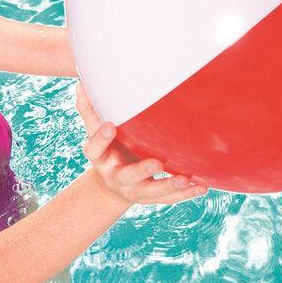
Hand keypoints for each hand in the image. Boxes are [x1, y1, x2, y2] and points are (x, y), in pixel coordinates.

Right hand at [75, 83, 208, 205]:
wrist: (113, 184)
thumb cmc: (109, 147)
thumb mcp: (97, 132)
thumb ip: (91, 111)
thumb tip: (81, 83)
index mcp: (100, 159)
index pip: (94, 150)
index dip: (100, 139)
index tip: (109, 126)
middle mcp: (116, 177)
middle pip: (126, 177)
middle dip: (141, 171)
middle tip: (155, 163)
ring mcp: (134, 190)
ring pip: (151, 192)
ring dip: (169, 186)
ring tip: (185, 179)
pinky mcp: (152, 197)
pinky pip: (169, 199)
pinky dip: (185, 194)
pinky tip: (201, 187)